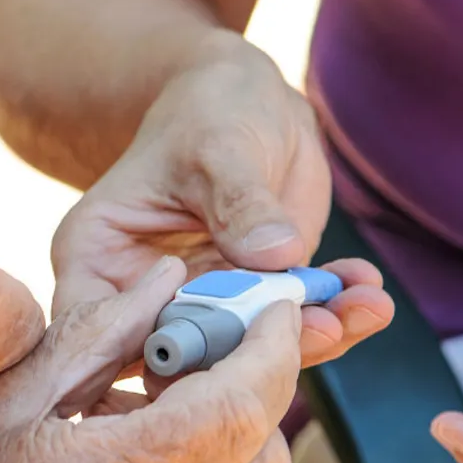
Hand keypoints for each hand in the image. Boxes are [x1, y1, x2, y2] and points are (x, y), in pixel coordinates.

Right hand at [0, 257, 302, 462]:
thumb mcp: (5, 391)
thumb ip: (100, 332)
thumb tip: (169, 279)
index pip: (231, 412)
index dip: (269, 350)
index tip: (275, 306)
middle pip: (258, 458)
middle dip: (261, 387)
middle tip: (223, 336)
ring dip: (236, 427)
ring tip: (183, 380)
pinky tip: (156, 431)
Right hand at [51, 49, 393, 371]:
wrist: (248, 106)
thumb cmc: (206, 112)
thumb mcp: (217, 148)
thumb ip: (239, 202)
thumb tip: (276, 254)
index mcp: (96, 258)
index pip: (99, 329)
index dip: (148, 352)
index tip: (218, 353)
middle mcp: (138, 293)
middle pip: (178, 353)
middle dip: (250, 355)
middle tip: (321, 329)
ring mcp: (196, 304)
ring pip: (241, 351)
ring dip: (307, 338)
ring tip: (360, 308)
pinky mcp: (248, 302)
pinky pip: (285, 327)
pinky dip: (331, 315)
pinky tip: (365, 292)